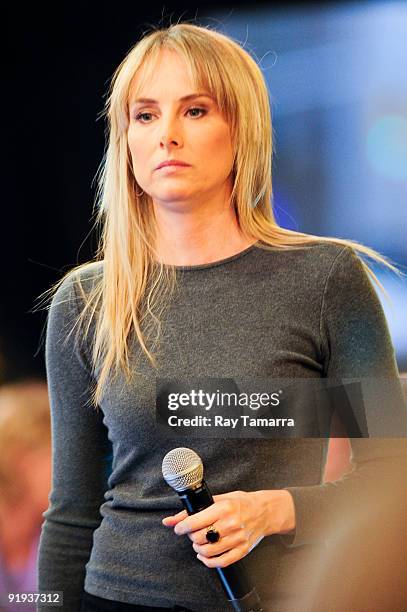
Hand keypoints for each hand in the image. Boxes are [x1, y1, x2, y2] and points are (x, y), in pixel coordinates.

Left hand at [162, 489, 295, 567]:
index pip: (195, 522)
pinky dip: (209, 562)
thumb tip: (169, 521)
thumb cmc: (240, 503)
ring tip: (199, 543)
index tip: (179, 528)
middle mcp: (230, 524)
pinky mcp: (243, 550)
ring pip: (208, 552)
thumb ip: (192, 510)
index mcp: (223, 508)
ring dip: (198, 549)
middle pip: (199, 538)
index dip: (182, 527)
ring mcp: (237, 539)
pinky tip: (205, 555)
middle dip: (191, 537)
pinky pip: (221, 562)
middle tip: (192, 533)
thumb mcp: (217, 500)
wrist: (264, 511)